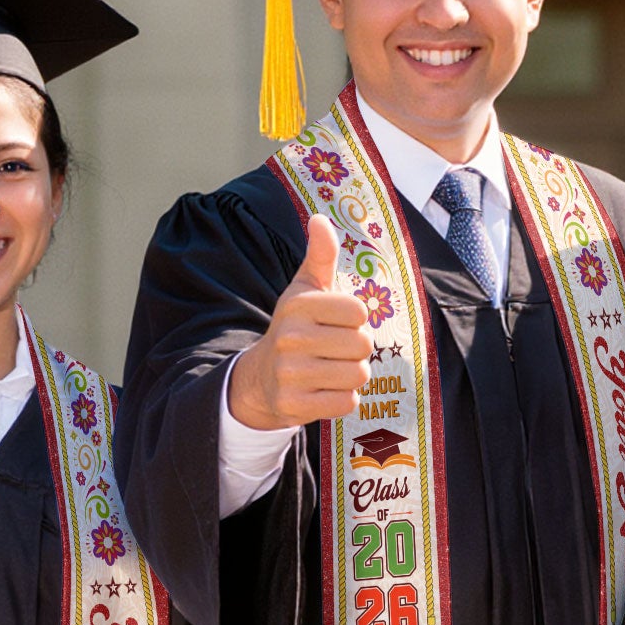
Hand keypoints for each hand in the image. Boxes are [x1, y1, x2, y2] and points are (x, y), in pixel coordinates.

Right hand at [226, 214, 374, 430]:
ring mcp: (291, 374)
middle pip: (362, 345)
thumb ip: (320, 255)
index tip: (335, 322)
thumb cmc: (295, 327)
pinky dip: (343, 399)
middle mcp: (291, 337)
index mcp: (298, 305)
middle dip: (357, 349)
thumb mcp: (305, 289)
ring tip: (331, 369)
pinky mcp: (295, 405)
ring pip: (358, 375)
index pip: (359, 311)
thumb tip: (320, 218)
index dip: (355, 319)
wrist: (262, 377)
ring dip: (352, 375)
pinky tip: (324, 390)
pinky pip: (347, 403)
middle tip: (335, 349)